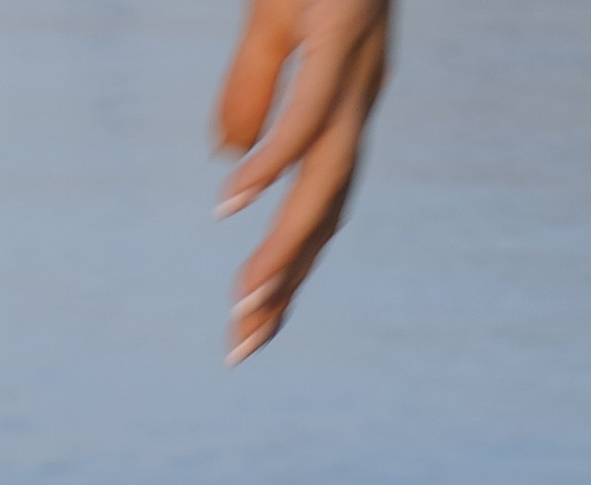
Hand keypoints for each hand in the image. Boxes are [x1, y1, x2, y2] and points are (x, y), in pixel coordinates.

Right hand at [215, 0, 391, 363]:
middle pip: (326, 211)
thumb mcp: (268, 24)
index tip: (246, 329)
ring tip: (247, 296)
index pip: (319, 204)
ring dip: (286, 245)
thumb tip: (229, 157)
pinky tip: (231, 203)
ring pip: (325, 178)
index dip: (288, 270)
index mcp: (346, 100)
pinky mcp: (341, 29)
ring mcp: (357, 65)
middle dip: (285, 284)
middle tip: (242, 347)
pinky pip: (306, 114)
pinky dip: (270, 163)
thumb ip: (249, 91)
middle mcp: (361, 94)